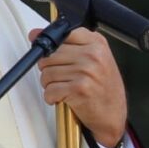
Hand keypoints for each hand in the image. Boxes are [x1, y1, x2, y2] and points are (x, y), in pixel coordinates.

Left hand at [31, 27, 127, 146]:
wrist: (113, 114)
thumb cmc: (103, 88)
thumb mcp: (93, 59)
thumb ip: (67, 44)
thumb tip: (35, 34)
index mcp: (97, 43)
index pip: (63, 34)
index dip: (52, 46)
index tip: (52, 54)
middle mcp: (93, 55)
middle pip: (50, 54)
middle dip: (49, 68)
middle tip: (62, 77)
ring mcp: (86, 71)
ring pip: (47, 73)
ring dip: (50, 85)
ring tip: (64, 88)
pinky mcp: (78, 89)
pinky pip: (49, 90)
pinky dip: (52, 97)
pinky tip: (64, 97)